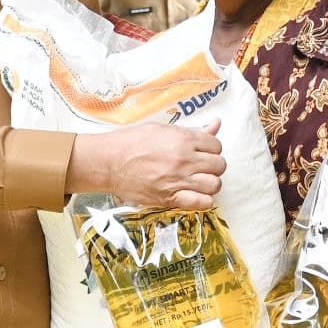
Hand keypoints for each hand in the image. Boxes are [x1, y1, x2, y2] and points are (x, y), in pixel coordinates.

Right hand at [87, 118, 224, 211]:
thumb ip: (192, 130)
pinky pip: (202, 203)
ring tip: (200, 182)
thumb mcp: (162, 129)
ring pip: (214, 185)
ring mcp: (178, 180)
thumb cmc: (131, 143)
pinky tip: (195, 195)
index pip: (216, 145)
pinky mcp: (170, 198)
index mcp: (183, 139)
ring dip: (210, 183)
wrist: (109, 162)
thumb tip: (216, 124)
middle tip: (202, 167)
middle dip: (214, 166)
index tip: (203, 152)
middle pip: (219, 165)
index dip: (212, 149)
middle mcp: (184, 159)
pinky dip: (204, 201)